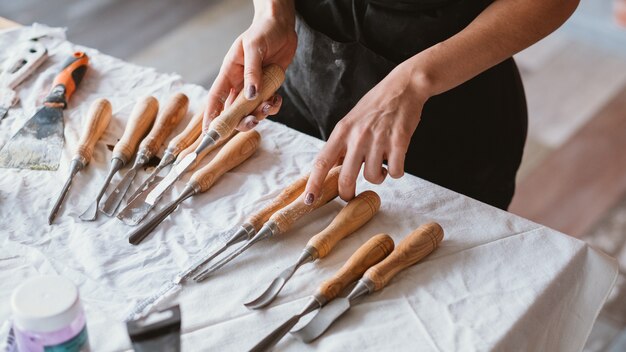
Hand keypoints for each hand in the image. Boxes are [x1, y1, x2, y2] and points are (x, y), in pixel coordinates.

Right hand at [203, 0, 295, 131]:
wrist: (281, 25)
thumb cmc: (262, 31)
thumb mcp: (253, 48)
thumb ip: (252, 72)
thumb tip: (251, 96)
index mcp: (229, 73)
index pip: (215, 98)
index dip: (211, 116)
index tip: (210, 132)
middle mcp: (239, 83)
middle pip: (234, 111)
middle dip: (242, 121)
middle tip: (253, 121)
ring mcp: (254, 87)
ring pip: (251, 111)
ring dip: (260, 114)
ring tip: (270, 103)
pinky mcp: (269, 87)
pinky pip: (268, 104)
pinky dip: (273, 107)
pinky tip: (277, 98)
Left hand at [304, 64, 431, 202]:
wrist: (403, 87)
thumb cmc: (376, 105)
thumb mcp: (351, 121)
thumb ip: (343, 144)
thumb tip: (333, 170)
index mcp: (342, 131)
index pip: (322, 162)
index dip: (314, 184)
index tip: (309, 200)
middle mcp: (357, 136)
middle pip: (346, 178)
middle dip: (347, 193)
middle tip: (351, 195)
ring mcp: (378, 139)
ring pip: (373, 177)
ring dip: (378, 178)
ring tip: (381, 166)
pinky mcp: (399, 142)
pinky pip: (395, 171)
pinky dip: (396, 172)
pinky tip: (395, 161)